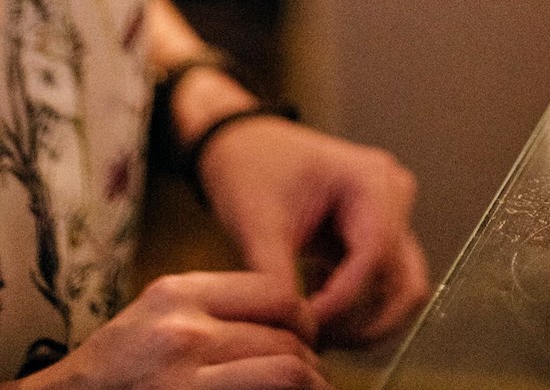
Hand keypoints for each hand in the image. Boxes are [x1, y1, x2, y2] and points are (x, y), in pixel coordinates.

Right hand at [33, 272, 325, 389]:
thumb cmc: (114, 367)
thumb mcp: (158, 315)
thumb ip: (213, 309)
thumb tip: (287, 320)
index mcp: (180, 294)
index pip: (277, 292)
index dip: (302, 318)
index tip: (303, 338)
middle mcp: (187, 331)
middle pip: (289, 336)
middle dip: (309, 358)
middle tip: (310, 374)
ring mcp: (188, 379)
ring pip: (289, 373)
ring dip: (307, 384)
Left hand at [197, 117, 429, 347]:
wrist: (246, 146)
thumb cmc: (252, 168)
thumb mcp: (258, 223)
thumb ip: (278, 280)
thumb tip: (294, 332)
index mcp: (370, 180)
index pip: (375, 258)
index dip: (343, 304)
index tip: (305, 328)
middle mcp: (393, 196)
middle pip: (402, 282)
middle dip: (363, 323)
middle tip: (316, 340)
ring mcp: (391, 216)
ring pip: (401, 291)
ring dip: (365, 323)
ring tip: (316, 332)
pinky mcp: (378, 235)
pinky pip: (385, 286)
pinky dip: (357, 311)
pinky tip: (318, 310)